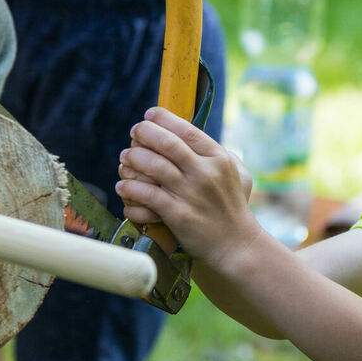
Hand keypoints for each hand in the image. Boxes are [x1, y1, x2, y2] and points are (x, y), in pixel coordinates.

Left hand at [117, 108, 257, 270]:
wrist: (236, 245)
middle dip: (145, 133)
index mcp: (219, 158)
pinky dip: (131, 188)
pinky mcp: (178, 215)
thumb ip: (221, 154)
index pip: (187, 130)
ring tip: (125, 158)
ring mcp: (191, 194)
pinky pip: (147, 195)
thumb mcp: (239, 174)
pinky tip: (123, 186)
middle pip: (167, 143)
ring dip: (133, 158)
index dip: (164, 119)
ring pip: (154, 166)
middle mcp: (205, 173)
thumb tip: (198, 138)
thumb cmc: (233, 207)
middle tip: (134, 133)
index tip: (149, 115)